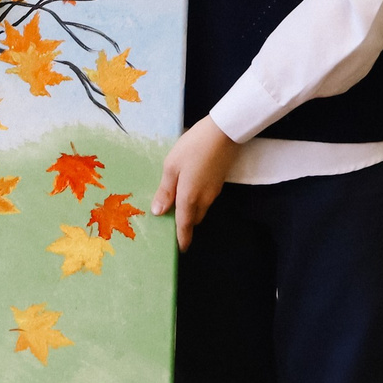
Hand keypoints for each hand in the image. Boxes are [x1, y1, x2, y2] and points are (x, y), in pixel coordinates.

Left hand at [152, 116, 236, 248]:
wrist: (224, 133)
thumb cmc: (193, 147)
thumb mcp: (172, 167)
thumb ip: (165, 191)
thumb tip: (158, 212)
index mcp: (189, 198)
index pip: (185, 226)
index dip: (182, 239)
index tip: (180, 249)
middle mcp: (204, 200)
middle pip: (193, 219)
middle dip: (184, 224)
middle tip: (171, 220)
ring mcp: (214, 192)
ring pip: (200, 209)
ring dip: (190, 211)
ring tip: (177, 203)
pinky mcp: (219, 183)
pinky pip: (205, 199)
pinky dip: (196, 200)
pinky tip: (188, 188)